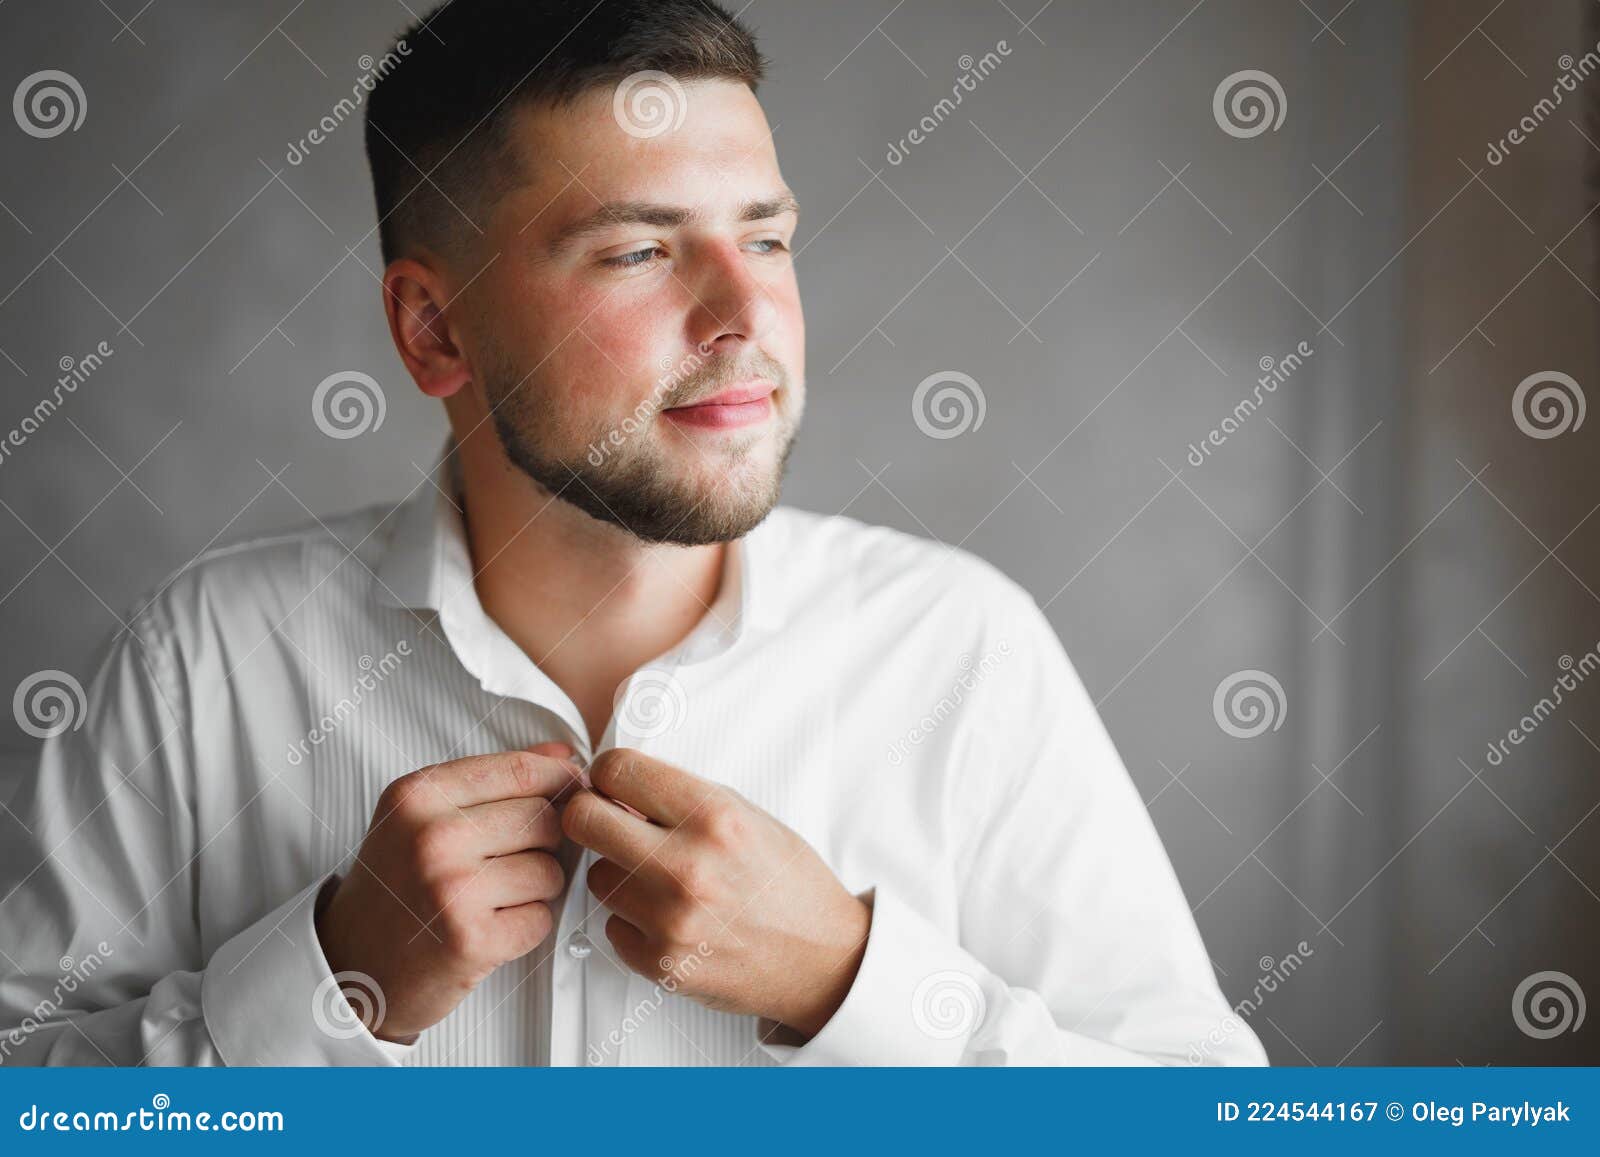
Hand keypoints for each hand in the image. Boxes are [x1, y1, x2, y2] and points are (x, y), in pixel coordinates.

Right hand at [315, 742, 582, 1041]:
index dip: (560, 781)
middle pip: (545, 819)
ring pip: (549, 871)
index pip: (521, 769)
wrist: (350, 965)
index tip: (571, 792)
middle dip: (544, 844)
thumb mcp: (422, 818)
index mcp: (417, 795)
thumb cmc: (394, 889)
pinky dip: (525, 928)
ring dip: (536, 890)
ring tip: (491, 899)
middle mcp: (431, 836)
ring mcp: (450, 889)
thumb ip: (493, 780)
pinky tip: (488, 929)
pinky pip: (540, 919)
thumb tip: (563, 754)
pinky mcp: (469, 939)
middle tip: (507, 864)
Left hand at [561, 748, 869, 1038]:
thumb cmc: (788, 885)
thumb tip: (619, 787)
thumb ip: (682, 798)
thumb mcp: (747, 816)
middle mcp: (688, 866)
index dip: (607, 772)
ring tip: (660, 879)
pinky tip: (670, 917)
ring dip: (619, 873)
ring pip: (597, 876)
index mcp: (715, 817)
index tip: (611, 783)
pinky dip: (633, 920)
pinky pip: (612, 924)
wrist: (822, 958)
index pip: (618, 770)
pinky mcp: (660, 962)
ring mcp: (670, 918)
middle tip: (608, 822)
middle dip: (591, 815)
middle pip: (583, 820)